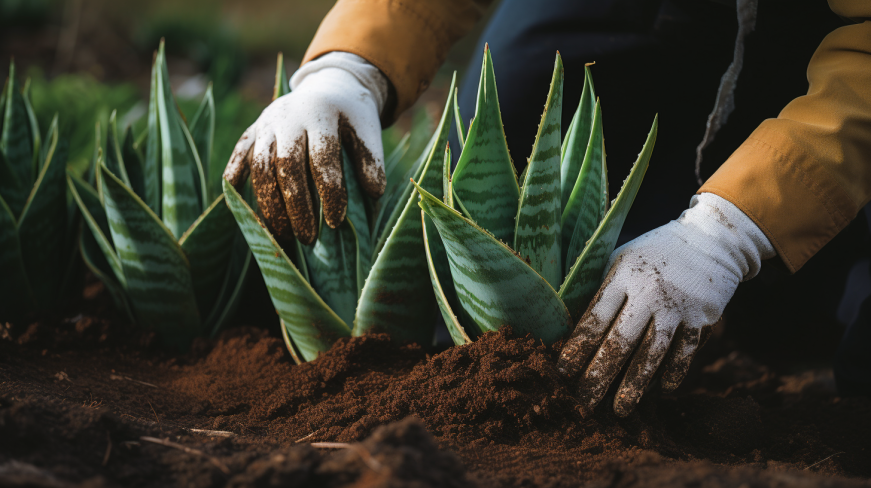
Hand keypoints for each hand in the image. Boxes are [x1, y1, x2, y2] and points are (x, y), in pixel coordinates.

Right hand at [224, 52, 387, 244]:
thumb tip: (374, 193)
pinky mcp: (251, 131)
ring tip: (285, 237)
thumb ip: (371, 159)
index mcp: (320, 114)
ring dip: (269, 206)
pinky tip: (246, 212)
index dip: (329, 191)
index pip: (323, 157)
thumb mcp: (367, 130)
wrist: (326, 87)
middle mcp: (287, 116)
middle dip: (296, 205)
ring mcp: (265, 123)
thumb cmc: (350, 118)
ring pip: (259, 167)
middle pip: (285, 165)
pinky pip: (238, 158)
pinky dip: (236, 183)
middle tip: (308, 239)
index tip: (336, 221)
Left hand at [558, 193, 774, 416]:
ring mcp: (677, 305)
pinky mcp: (702, 316)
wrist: (710, 238)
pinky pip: (684, 352)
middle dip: (599, 375)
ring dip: (634, 385)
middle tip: (584, 401)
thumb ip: (601, 288)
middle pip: (620, 341)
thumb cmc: (653, 253)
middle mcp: (648, 292)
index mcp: (622, 275)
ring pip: (652, 353)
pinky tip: (662, 390)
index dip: (578, 346)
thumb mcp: (621, 259)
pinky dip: (673, 373)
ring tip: (619, 410)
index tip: (563, 371)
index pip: (595, 317)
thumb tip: (571, 325)